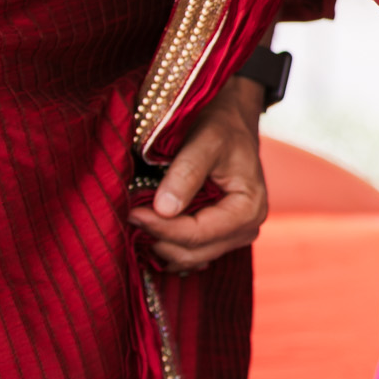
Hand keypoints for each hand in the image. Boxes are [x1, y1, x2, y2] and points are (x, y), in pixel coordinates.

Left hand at [127, 74, 268, 271]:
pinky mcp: (220, 236)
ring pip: (190, 258)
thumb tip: (163, 210)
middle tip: (129, 215)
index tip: (131, 212)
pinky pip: (191, 254)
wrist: (230, 120)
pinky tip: (152, 229)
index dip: (161, 227)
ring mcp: (235, 235)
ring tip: (138, 221)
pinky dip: (169, 246)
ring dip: (161, 244)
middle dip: (159, 238)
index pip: (198, 234)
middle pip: (194, 252)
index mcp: (249, 207)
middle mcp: (247, 227)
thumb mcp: (206, 141)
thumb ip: (186, 173)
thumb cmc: (221, 126)